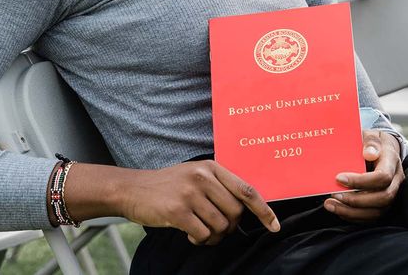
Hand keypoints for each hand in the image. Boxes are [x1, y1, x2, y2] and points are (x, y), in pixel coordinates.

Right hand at [120, 160, 279, 245]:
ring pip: (220, 226)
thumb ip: (219, 186)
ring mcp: (190, 193)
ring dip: (212, 236)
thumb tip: (245, 209)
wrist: (131, 189)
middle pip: (236, 213)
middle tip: (214, 228)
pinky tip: (187, 233)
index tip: (275, 226)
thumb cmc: (168, 186)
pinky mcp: (177, 210)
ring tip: (199, 230)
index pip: (247, 190)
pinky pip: (202, 234)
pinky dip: (198, 239)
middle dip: (229, 227)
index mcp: (212, 167)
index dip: (264, 210)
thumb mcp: (195, 175)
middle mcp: (203, 177)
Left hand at [323, 130, 403, 221]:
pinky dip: (354, 216)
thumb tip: (369, 153)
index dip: (360, 181)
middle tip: (334, 195)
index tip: (339, 178)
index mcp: (392, 161)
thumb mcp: (372, 134)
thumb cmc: (373, 142)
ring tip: (331, 205)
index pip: (382, 177)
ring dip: (352, 212)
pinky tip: (338, 209)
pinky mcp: (384, 203)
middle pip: (383, 198)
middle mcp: (396, 180)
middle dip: (356, 200)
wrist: (382, 149)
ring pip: (377, 211)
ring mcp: (392, 193)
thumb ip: (371, 141)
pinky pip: (372, 216)